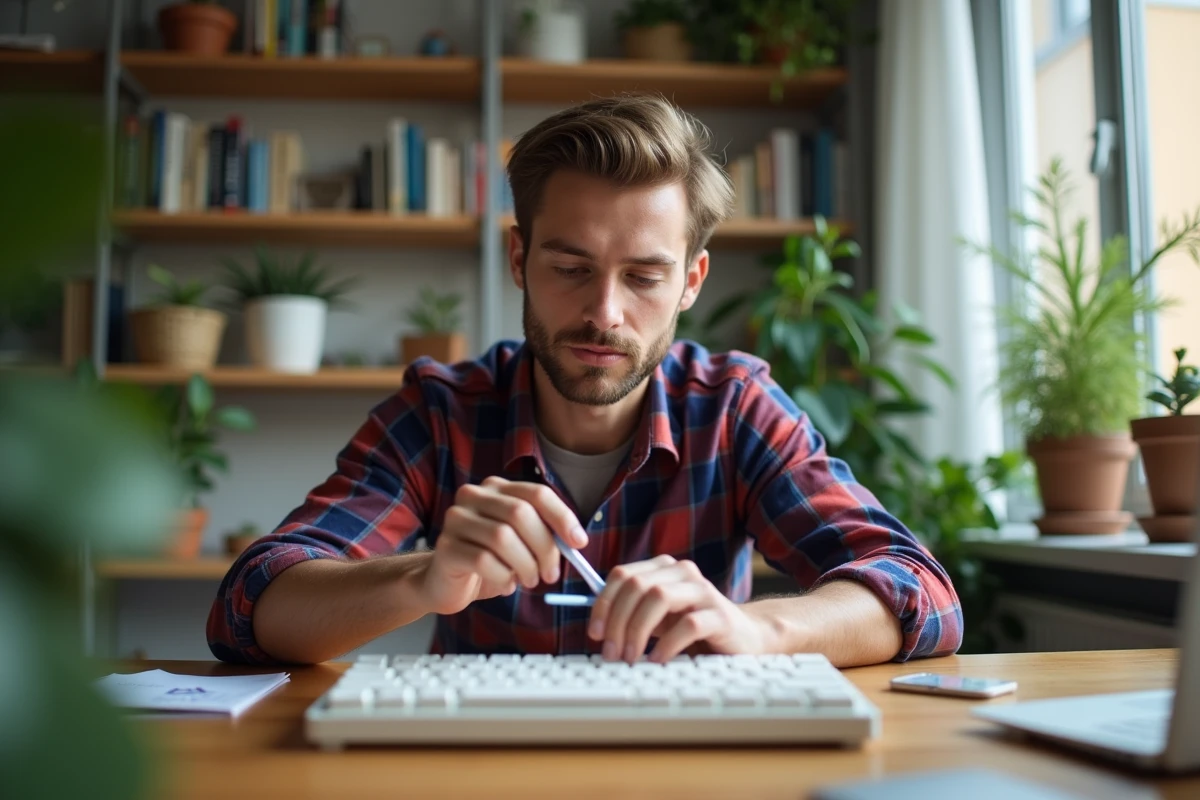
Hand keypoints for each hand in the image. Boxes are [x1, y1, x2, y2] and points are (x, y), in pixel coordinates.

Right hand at [416, 476, 587, 615]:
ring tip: (529, 581)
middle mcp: (473, 496)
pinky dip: (503, 577)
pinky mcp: (445, 546)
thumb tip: (576, 542)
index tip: (579, 543)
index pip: (536, 493)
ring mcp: (456, 519)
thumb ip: (544, 534)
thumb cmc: (490, 560)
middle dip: (544, 548)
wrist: (445, 581)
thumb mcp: (521, 542)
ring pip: (502, 538)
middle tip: (551, 574)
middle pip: (521, 514)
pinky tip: (505, 585)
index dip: (562, 517)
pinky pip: (483, 561)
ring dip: (525, 566)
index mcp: (497, 488)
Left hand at [587, 555, 775, 663]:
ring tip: (631, 658)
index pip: (622, 575)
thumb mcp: (658, 617)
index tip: (595, 633)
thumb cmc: (694, 628)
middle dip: (617, 621)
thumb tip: (597, 627)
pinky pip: (687, 625)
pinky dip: (666, 645)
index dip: (603, 603)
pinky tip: (658, 660)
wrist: (745, 637)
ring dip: (637, 631)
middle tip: (611, 653)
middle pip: (636, 585)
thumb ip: (632, 612)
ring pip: (658, 598)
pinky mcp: (720, 615)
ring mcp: (703, 591)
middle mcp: (682, 572)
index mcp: (663, 568)